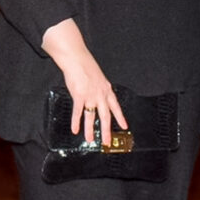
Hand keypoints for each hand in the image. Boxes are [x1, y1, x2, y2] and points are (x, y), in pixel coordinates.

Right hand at [41, 20, 126, 145]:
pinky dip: (76, 122)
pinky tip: (75, 129)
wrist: (77, 58)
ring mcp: (90, 96)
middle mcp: (100, 94)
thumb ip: (99, 87)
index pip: (116, 107)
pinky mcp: (79, 95)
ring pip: (91, 117)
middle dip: (106, 131)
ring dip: (90, 130)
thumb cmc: (85, 65)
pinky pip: (78, 112)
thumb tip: (99, 94)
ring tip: (90, 139)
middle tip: (107, 141)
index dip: (120, 117)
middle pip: (105, 116)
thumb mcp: (98, 76)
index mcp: (106, 89)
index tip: (124, 126)